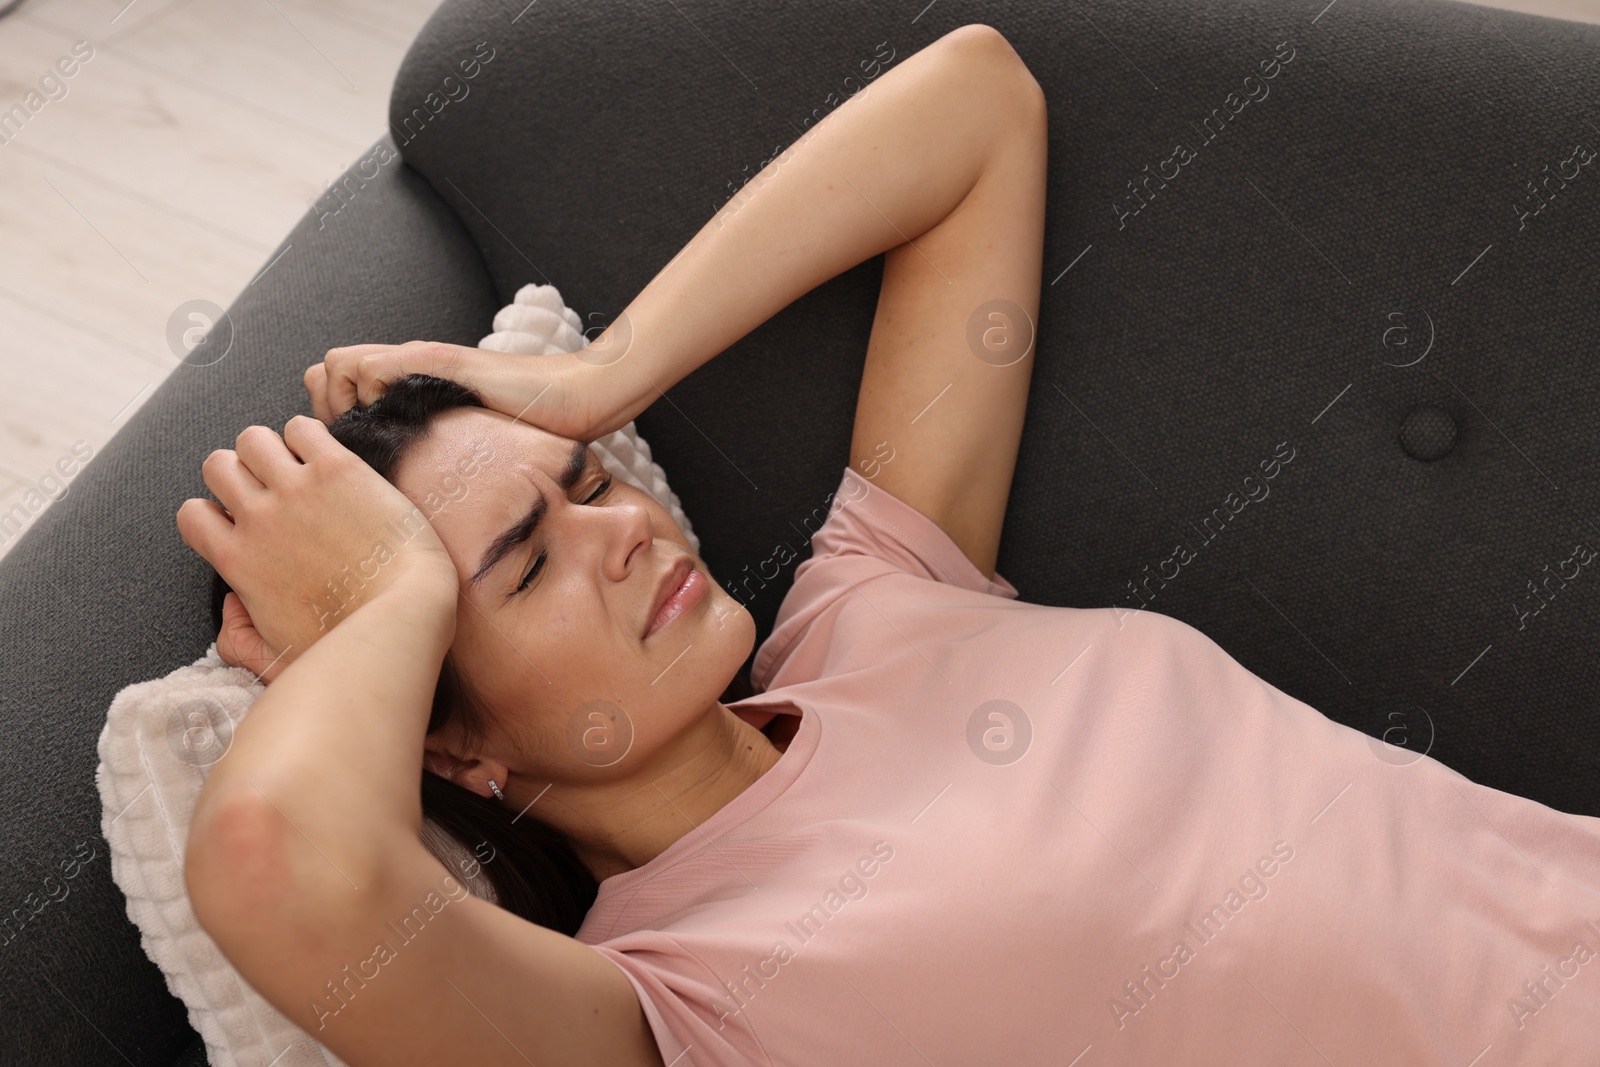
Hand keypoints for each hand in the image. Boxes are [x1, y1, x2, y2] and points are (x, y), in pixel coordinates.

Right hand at [177, 416, 457, 682]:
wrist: (404, 614)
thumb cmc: (348, 644)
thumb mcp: (275, 659)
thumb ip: (236, 639)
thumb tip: (229, 604)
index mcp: (237, 560)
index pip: (192, 514)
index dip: (217, 513)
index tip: (246, 521)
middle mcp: (258, 518)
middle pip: (217, 464)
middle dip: (241, 472)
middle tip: (275, 489)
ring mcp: (297, 489)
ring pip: (253, 438)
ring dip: (272, 448)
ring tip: (302, 468)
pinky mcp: (339, 469)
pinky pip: (302, 426)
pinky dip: (309, 434)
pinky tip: (330, 458)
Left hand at [304, 339, 649, 442]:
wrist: (577, 397)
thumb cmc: (534, 427)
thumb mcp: (473, 442)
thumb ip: (442, 447)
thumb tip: (416, 491)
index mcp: (410, 385)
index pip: (334, 383)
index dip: (330, 414)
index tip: (351, 451)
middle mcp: (405, 367)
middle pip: (323, 370)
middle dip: (326, 407)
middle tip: (354, 443)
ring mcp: (418, 360)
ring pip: (338, 365)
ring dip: (344, 401)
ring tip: (375, 433)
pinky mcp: (436, 361)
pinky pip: (372, 369)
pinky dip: (371, 395)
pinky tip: (400, 423)